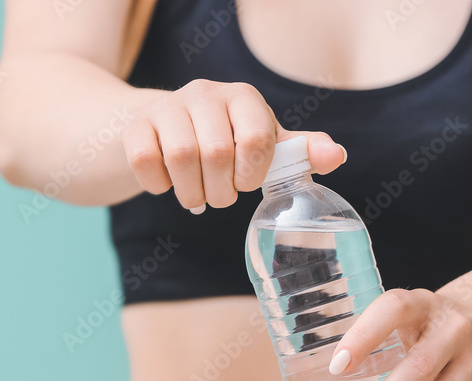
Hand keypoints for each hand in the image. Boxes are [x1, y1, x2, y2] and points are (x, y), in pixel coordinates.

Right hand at [120, 79, 345, 210]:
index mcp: (244, 98)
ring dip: (191, 193)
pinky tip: (165, 184)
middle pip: (216, 154)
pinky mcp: (135, 124)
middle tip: (219, 195)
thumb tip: (336, 155)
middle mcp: (206, 93)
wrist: (158, 129)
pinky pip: (145, 161)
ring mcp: (167, 106)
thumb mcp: (262, 144)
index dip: (252, 174)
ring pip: (181, 159)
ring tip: (196, 196)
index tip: (246, 183)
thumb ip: (298, 153)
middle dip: (220, 191)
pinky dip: (158, 186)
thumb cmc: (221, 140)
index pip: (257, 139)